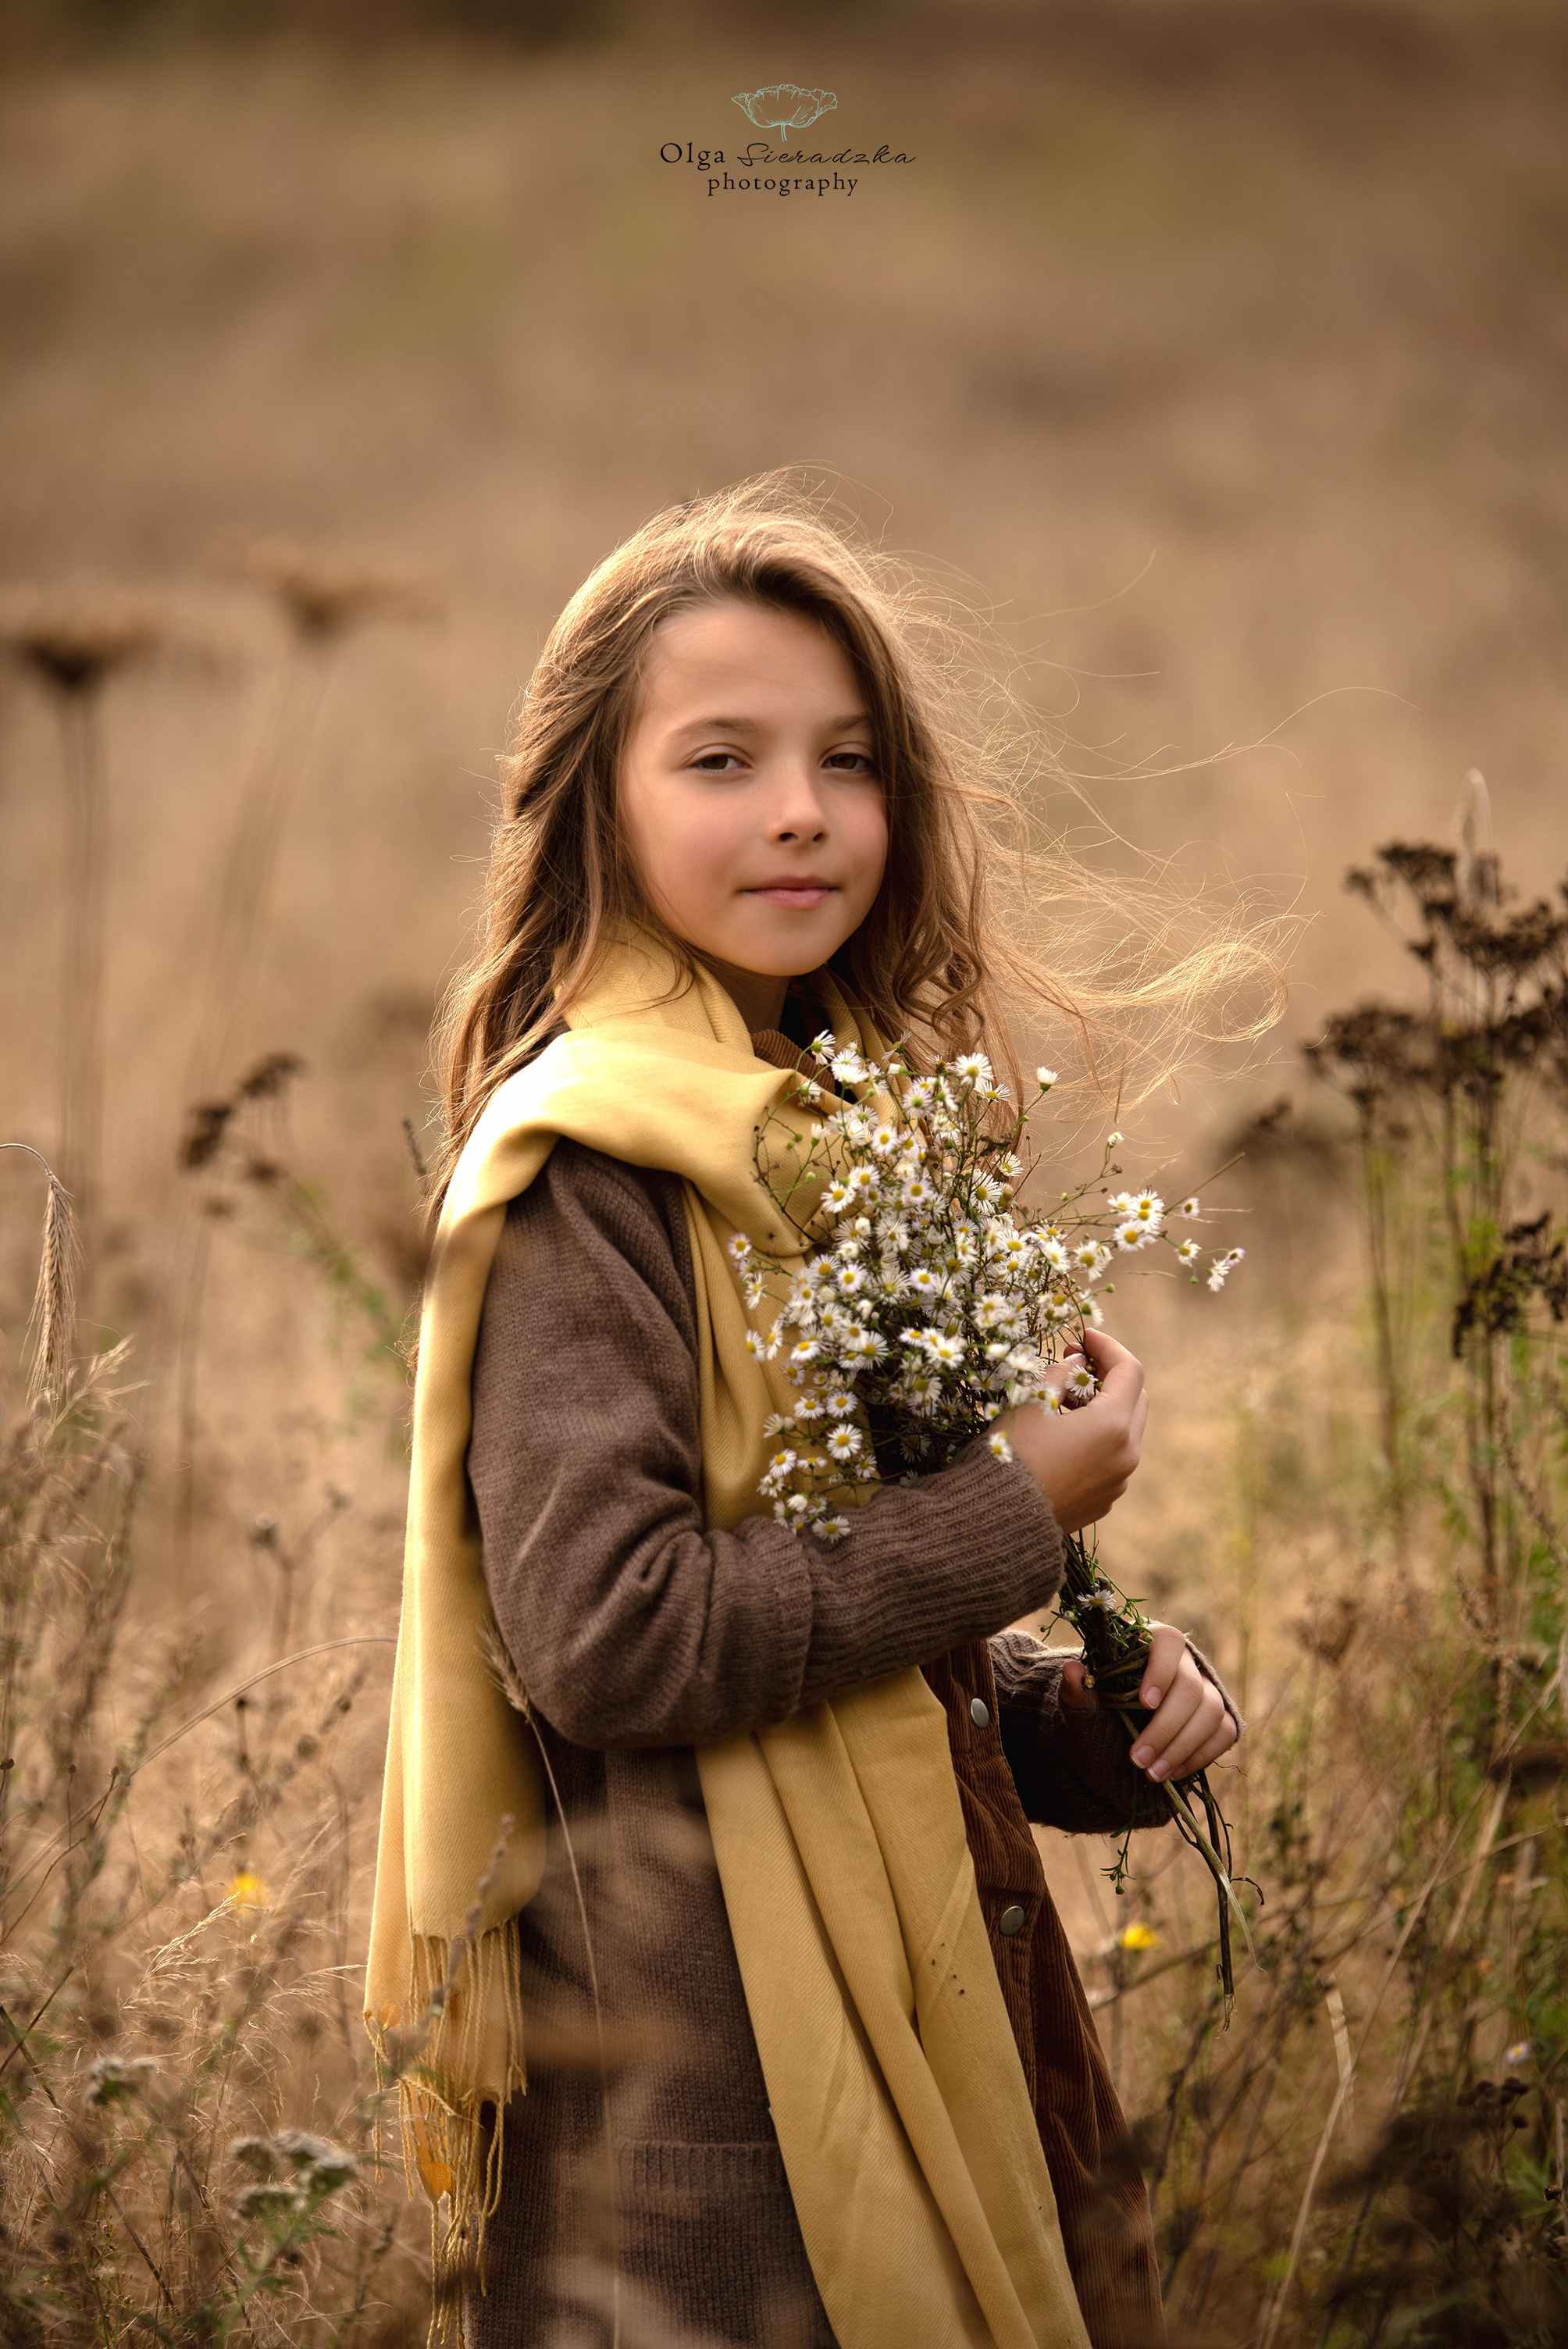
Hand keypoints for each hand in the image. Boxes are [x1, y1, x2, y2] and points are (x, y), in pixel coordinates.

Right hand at [998, 1328, 1147, 1533]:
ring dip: (1103, 1408)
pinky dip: (1098, 1438)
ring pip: (1125, 1430)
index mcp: (1113, 1425)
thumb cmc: (1011, 1455)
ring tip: (1063, 1402)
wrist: (997, 1521)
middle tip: (1073, 1365)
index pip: (1129, 1370)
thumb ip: (1060, 1374)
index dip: (1107, 1346)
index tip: (1082, 1336)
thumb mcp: (1030, 1402)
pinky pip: (1113, 1458)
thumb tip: (1078, 1364)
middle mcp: (1126, 1454)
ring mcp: (1118, 1481)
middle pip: (1135, 1399)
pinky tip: (1064, 1437)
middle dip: (1108, 1376)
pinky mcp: (1105, 1500)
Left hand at [1060, 1622, 1237, 1781]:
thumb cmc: (1101, 1703)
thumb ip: (1077, 1688)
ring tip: (1153, 1773)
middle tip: (1137, 1759)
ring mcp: (1207, 1689)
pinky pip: (1224, 1733)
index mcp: (1152, 1643)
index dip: (1161, 1671)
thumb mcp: (1085, 1698)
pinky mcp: (1220, 1716)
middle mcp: (1186, 1662)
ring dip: (1182, 1747)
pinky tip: (1173, 1773)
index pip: (1168, 1642)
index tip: (1144, 1703)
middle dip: (1164, 1727)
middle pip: (1190, 1687)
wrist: (1116, 1726)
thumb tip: (1072, 1671)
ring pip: (1211, 1712)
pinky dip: (1200, 1756)